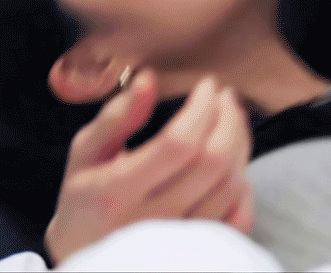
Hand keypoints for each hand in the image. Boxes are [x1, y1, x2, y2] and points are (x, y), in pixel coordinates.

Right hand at [44, 69, 253, 265]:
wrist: (86, 250)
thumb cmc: (86, 195)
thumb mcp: (86, 152)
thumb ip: (116, 116)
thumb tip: (148, 80)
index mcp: (116, 191)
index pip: (177, 144)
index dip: (201, 108)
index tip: (206, 85)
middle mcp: (150, 219)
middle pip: (212, 163)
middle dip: (227, 119)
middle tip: (224, 96)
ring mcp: (177, 238)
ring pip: (230, 186)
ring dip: (238, 144)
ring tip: (230, 119)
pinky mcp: (197, 248)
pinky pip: (238, 218)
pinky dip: (244, 186)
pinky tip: (234, 163)